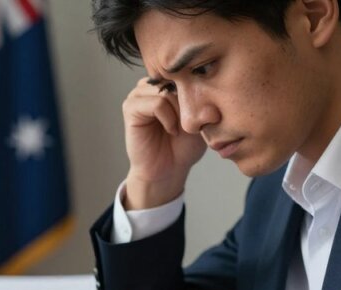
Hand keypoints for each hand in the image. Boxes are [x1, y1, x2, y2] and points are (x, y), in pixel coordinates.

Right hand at [122, 77, 206, 208]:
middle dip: (188, 100)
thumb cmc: (184, 145)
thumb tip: (210, 88)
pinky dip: (168, 118)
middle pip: (175, 78)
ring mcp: (139, 95)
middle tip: (192, 121)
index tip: (205, 106)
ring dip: (179, 110)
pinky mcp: (130, 108)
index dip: (197, 84)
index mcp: (166, 83)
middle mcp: (151, 85)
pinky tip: (170, 130)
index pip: (184, 69)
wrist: (168, 169)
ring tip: (179, 127)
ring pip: (167, 91)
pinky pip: (156, 103)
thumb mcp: (202, 118)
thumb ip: (205, 101)